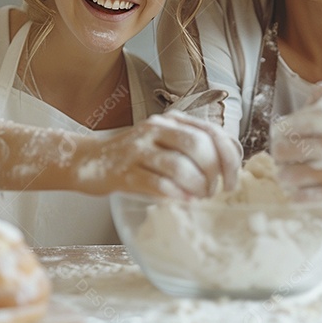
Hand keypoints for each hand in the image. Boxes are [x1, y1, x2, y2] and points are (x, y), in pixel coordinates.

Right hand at [78, 110, 241, 197]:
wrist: (89, 161)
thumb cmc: (136, 158)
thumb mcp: (166, 144)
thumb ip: (194, 148)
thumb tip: (229, 168)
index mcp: (172, 121)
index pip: (212, 133)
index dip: (229, 159)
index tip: (232, 181)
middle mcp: (156, 129)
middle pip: (198, 146)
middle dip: (213, 174)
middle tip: (213, 192)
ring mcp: (138, 150)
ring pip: (179, 166)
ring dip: (196, 188)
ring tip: (197, 198)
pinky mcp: (124, 173)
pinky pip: (157, 184)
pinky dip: (176, 196)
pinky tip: (182, 202)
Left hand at [270, 81, 321, 198]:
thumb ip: (307, 98)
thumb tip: (286, 119)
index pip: (282, 128)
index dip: (278, 133)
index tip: (283, 136)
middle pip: (281, 152)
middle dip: (280, 153)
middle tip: (286, 153)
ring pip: (287, 176)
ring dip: (285, 173)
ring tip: (292, 169)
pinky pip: (300, 197)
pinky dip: (295, 192)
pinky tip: (301, 184)